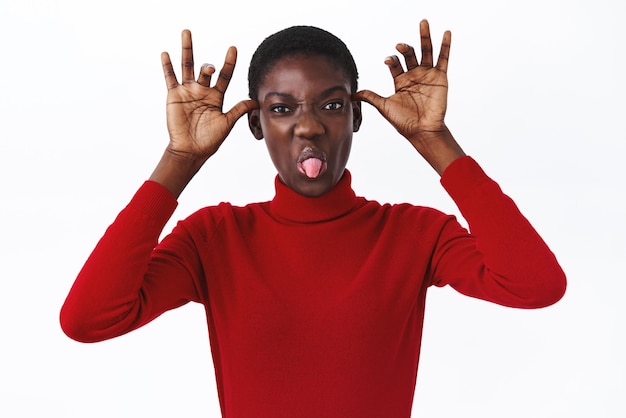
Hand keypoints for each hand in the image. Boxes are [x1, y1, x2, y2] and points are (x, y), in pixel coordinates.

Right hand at [161, 30, 256, 161]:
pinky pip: (170, 78)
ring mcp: (188, 91)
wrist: (191, 150)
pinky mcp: (174, 95)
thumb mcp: (227, 123)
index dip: (229, 63)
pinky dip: (167, 66)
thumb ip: (239, 110)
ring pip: (187, 66)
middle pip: (205, 69)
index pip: (225, 76)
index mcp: (216, 96)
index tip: (233, 49)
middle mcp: (202, 90)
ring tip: (187, 33)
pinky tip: (166, 54)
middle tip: (211, 66)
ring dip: (187, 50)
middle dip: (208, 64)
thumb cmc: (210, 139)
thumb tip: (256, 101)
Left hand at [354, 20, 463, 174]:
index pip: (394, 63)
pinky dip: (445, 45)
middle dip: (405, 47)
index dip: (391, 59)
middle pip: (409, 54)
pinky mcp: (440, 77)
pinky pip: (444, 59)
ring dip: (424, 37)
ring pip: (426, 51)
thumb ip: (370, 97)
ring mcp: (427, 75)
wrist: (422, 131)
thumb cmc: (403, 122)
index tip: (387, 61)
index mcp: (400, 81)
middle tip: (400, 45)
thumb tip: (352, 94)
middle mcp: (414, 75)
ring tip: (423, 23)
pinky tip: (446, 33)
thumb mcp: (384, 107)